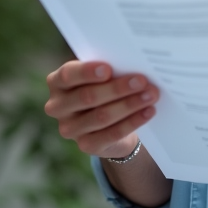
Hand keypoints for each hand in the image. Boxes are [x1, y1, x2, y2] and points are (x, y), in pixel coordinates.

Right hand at [44, 60, 158, 157]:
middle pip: (87, 97)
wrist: (109, 121)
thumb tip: (132, 62)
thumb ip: (107, 69)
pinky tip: (148, 111)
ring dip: (129, 104)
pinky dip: (132, 122)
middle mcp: (57, 106)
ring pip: (101, 116)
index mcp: (57, 82)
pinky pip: (111, 134)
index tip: (109, 68)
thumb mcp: (100, 76)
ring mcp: (69, 129)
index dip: (87, 72)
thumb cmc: (103, 87)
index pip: (68, 75)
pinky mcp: (85, 145)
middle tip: (142, 81)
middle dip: (117, 88)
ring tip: (150, 95)